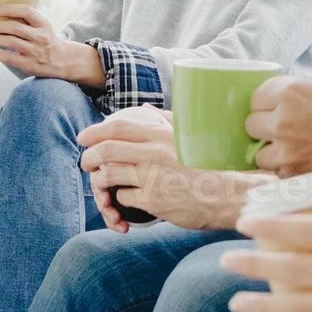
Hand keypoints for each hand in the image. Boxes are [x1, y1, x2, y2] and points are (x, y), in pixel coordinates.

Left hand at [0, 6, 103, 85]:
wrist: (64, 61)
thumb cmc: (48, 42)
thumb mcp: (43, 28)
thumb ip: (27, 22)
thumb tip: (0, 16)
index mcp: (44, 24)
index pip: (27, 11)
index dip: (9, 9)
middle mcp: (41, 37)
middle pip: (15, 27)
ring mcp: (36, 51)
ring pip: (11, 42)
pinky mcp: (31, 65)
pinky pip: (11, 58)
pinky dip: (0, 54)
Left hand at [78, 108, 260, 232]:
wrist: (228, 195)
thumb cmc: (210, 165)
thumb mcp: (191, 137)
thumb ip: (168, 122)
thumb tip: (147, 109)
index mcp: (162, 135)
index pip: (118, 127)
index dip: (95, 131)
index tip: (83, 137)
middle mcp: (155, 153)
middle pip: (106, 150)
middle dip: (89, 156)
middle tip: (86, 162)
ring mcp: (153, 178)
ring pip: (109, 175)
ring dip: (99, 180)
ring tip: (99, 183)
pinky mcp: (154, 201)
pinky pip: (124, 198)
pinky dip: (120, 199)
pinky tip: (127, 199)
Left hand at [245, 77, 311, 183]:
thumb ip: (299, 97)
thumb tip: (275, 103)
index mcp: (293, 91)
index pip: (256, 97)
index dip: (268, 105)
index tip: (279, 111)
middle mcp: (283, 119)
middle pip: (252, 124)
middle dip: (267, 129)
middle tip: (293, 133)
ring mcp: (285, 151)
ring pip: (260, 153)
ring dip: (275, 154)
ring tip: (305, 153)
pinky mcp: (292, 178)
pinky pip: (276, 174)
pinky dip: (288, 173)